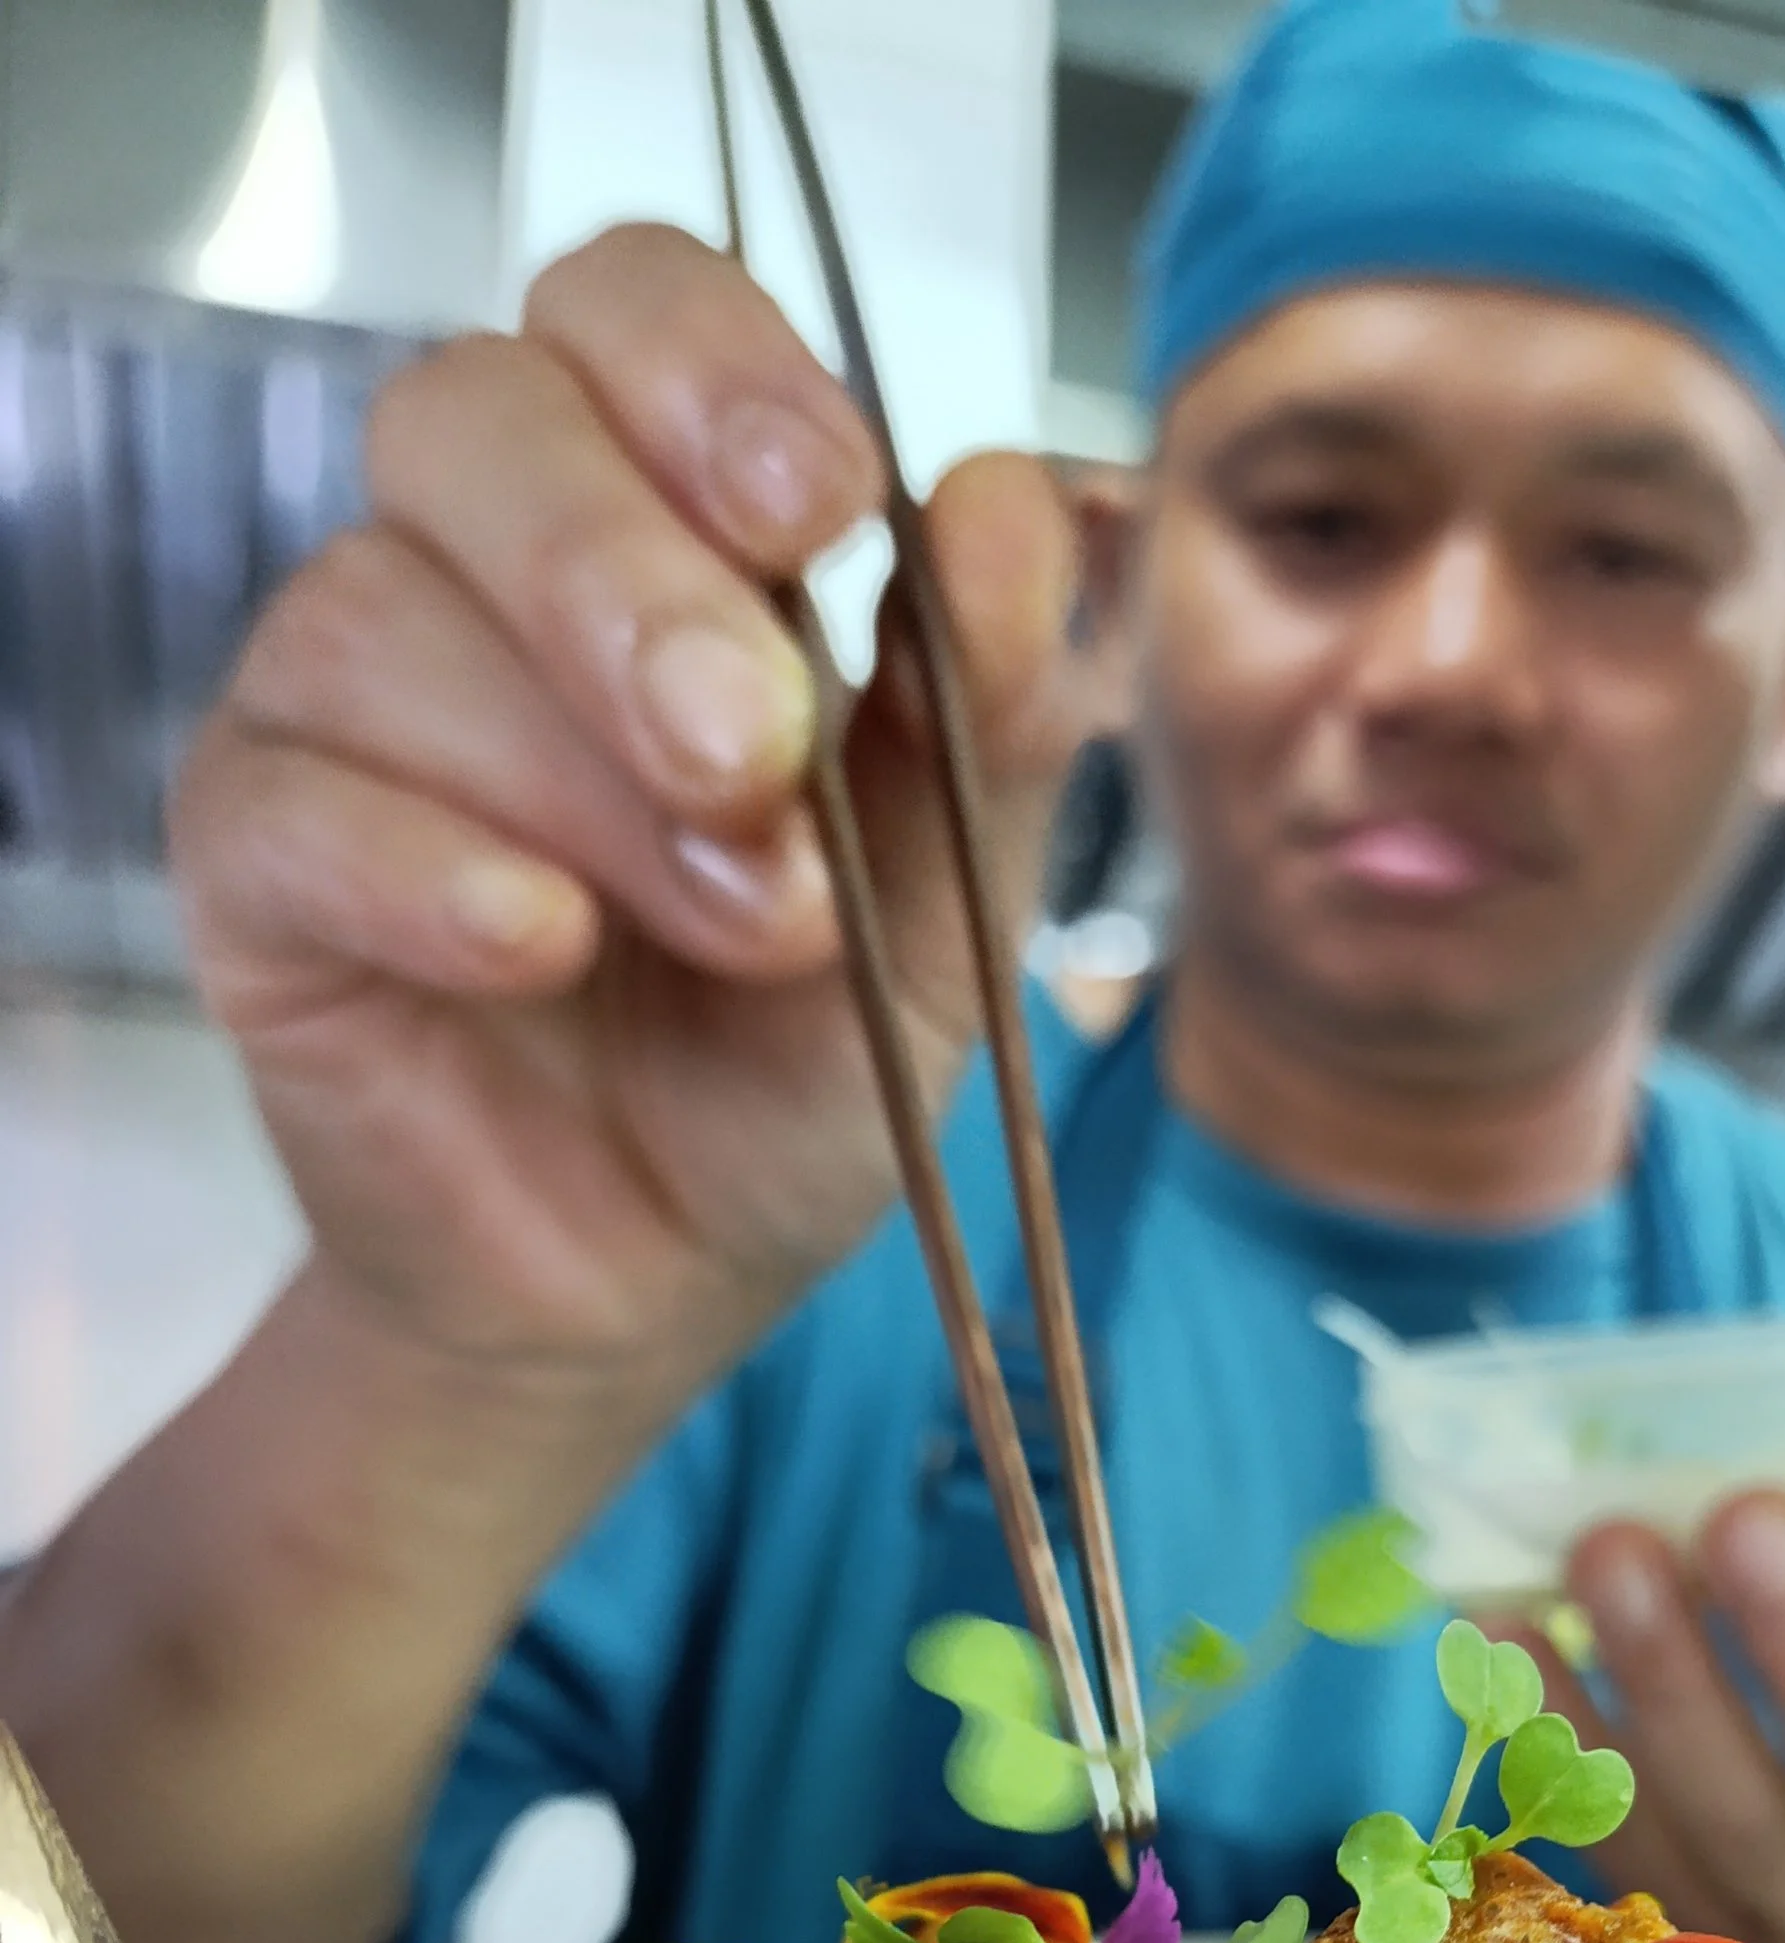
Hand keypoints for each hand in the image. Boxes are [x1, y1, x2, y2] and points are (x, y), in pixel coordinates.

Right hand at [173, 224, 1103, 1396]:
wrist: (666, 1282)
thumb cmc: (792, 1065)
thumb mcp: (946, 909)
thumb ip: (987, 718)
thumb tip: (1015, 503)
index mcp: (661, 521)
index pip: (627, 304)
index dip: (710, 365)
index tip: (826, 504)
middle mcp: (479, 569)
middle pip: (478, 415)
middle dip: (630, 574)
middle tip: (753, 747)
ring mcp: (344, 705)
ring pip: (386, 615)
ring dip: (588, 782)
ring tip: (745, 931)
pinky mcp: (256, 858)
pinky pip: (296, 801)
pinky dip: (432, 869)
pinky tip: (541, 947)